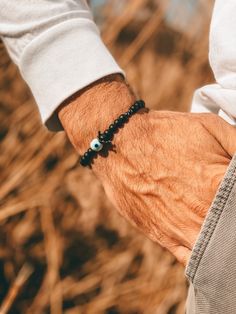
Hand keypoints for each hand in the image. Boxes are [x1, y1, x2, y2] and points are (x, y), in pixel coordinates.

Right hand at [58, 76, 235, 265]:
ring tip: (222, 228)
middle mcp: (203, 212)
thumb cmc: (165, 134)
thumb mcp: (210, 126)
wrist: (120, 145)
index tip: (235, 193)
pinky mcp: (163, 236)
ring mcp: (182, 229)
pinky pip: (192, 260)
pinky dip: (205, 260)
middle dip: (233, 219)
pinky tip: (210, 249)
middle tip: (227, 210)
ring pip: (217, 250)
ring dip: (224, 243)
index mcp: (220, 184)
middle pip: (232, 228)